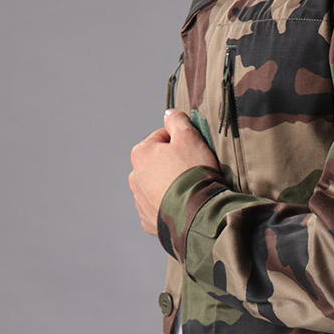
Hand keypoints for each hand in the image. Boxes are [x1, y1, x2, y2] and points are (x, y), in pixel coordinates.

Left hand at [129, 109, 220, 235]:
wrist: (198, 213)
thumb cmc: (194, 172)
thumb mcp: (189, 137)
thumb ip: (177, 120)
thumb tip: (169, 113)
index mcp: (141, 153)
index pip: (163, 137)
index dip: (183, 142)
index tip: (195, 152)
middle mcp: (135, 177)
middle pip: (159, 162)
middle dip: (174, 164)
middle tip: (195, 171)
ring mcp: (140, 201)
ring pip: (159, 185)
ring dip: (172, 185)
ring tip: (191, 190)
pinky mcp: (150, 220)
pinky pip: (161, 207)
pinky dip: (171, 205)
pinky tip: (185, 205)